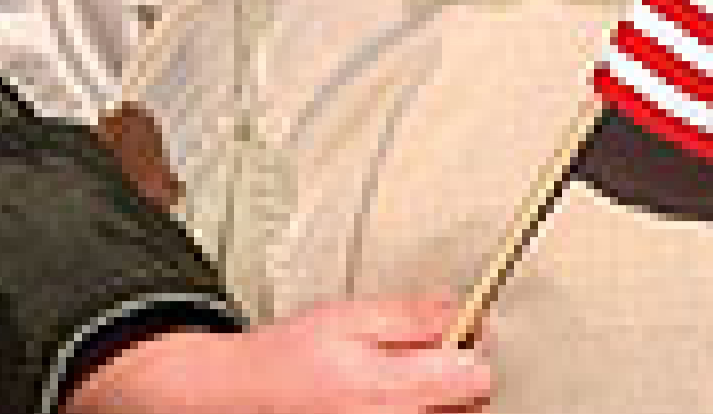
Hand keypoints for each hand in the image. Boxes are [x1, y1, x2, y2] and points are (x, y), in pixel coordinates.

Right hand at [61, 298, 491, 413]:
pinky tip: (387, 396)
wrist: (236, 396)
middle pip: (470, 402)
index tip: (461, 330)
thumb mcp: (350, 316)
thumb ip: (411, 315)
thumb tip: (459, 309)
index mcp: (392, 387)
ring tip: (400, 376)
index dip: (472, 344)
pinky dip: (412, 408)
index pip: (476, 376)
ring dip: (438, 394)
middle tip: (425, 350)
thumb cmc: (285, 358)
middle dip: (456, 370)